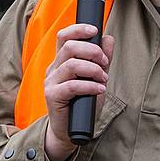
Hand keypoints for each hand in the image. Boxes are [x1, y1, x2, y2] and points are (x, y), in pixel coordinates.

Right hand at [43, 24, 114, 160]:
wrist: (71, 131)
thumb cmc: (83, 104)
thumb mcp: (96, 78)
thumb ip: (101, 59)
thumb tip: (108, 38)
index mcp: (61, 61)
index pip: (64, 36)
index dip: (78, 29)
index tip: (95, 30)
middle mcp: (54, 68)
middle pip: (69, 46)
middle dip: (92, 51)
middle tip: (104, 62)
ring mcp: (51, 82)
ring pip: (71, 64)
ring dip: (93, 69)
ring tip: (103, 78)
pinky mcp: (52, 96)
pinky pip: (72, 85)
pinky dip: (89, 85)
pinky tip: (99, 89)